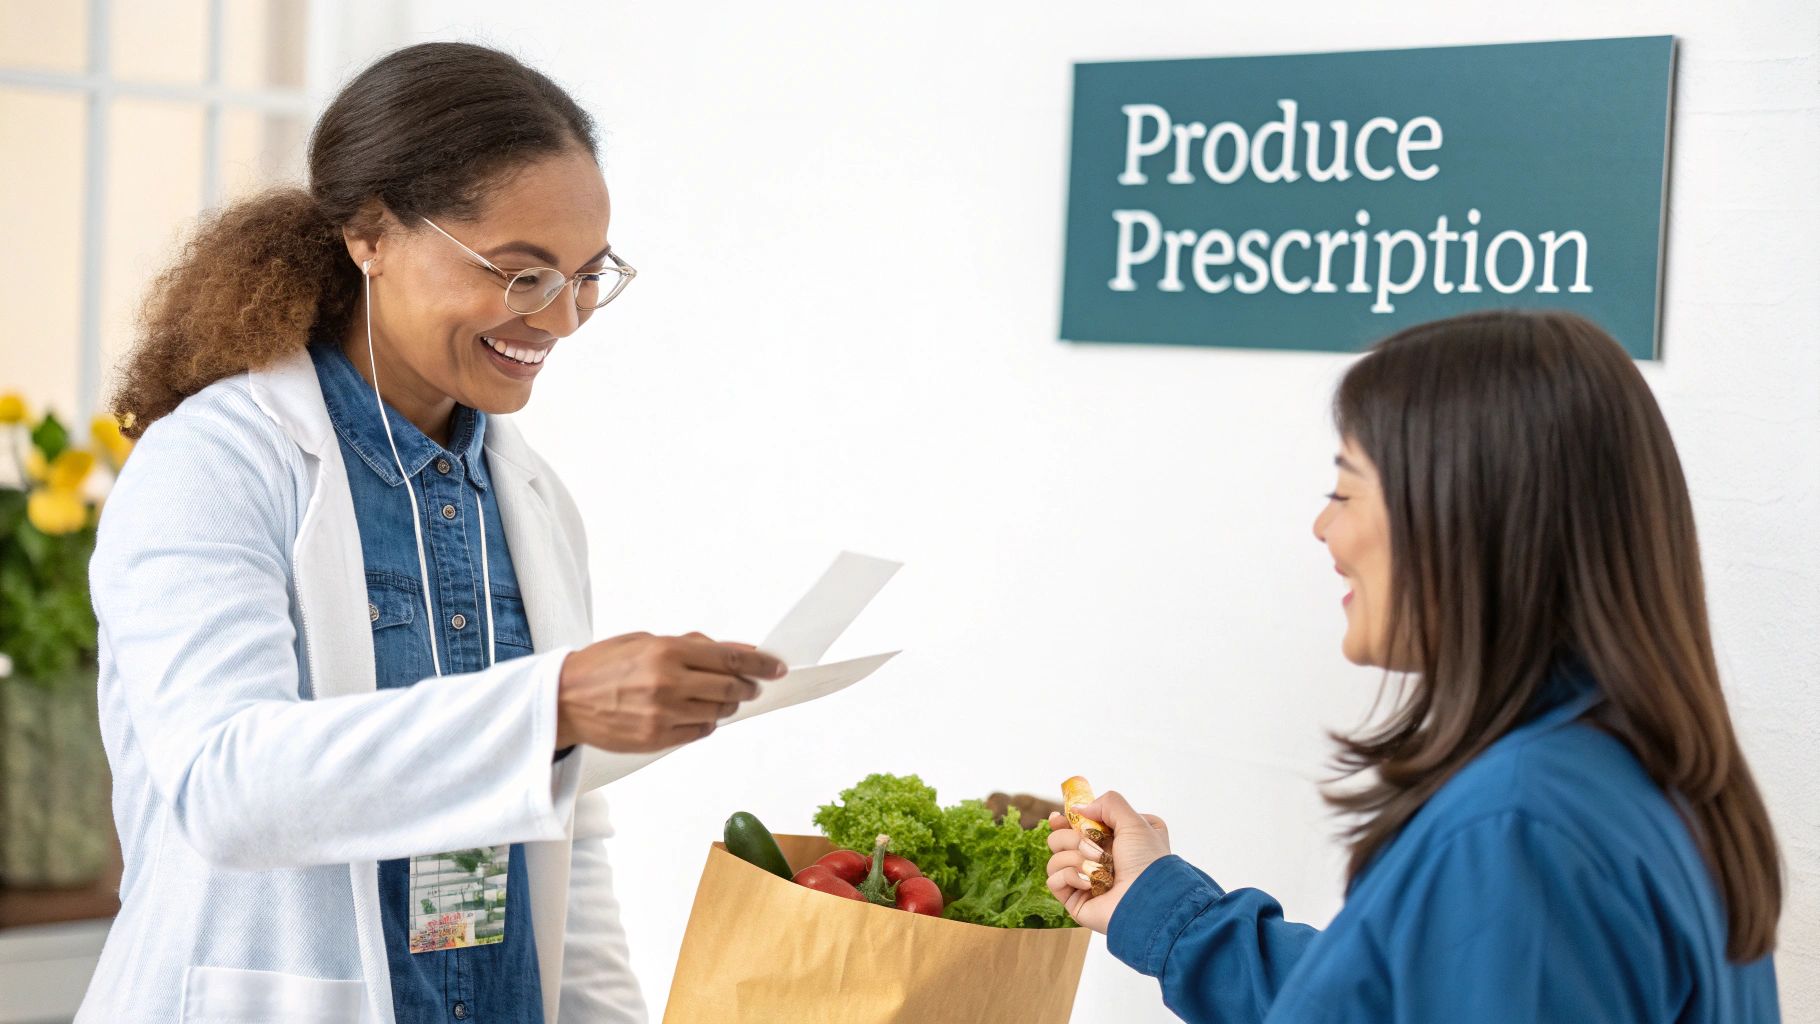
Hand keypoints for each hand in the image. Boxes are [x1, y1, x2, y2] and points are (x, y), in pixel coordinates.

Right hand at [554, 632, 785, 751]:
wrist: (562, 700)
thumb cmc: (602, 665)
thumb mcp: (646, 641)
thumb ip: (693, 646)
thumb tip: (736, 650)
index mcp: (666, 652)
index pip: (730, 658)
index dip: (761, 663)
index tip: (778, 667)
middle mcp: (668, 684)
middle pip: (731, 687)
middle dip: (748, 686)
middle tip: (751, 685)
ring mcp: (663, 715)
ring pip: (718, 712)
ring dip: (725, 704)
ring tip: (715, 695)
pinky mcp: (656, 739)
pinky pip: (699, 731)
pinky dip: (704, 721)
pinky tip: (692, 711)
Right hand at [1046, 791, 1170, 933]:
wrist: (1147, 900)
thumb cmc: (1147, 862)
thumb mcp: (1136, 822)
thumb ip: (1109, 804)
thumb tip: (1079, 808)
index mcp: (1114, 842)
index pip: (1079, 826)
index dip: (1066, 820)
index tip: (1058, 817)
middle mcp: (1099, 860)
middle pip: (1061, 838)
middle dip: (1071, 838)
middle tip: (1087, 844)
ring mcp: (1085, 880)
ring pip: (1055, 857)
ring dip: (1073, 857)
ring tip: (1094, 866)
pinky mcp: (1075, 899)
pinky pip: (1053, 879)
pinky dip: (1069, 876)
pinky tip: (1086, 883)